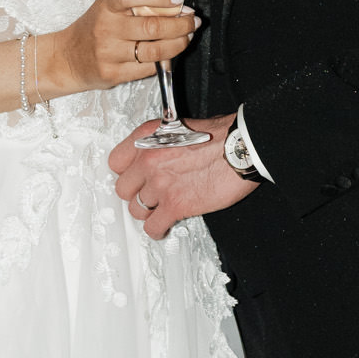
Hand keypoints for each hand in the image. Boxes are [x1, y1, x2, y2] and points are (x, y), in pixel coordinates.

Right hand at [47, 0, 196, 99]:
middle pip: (153, 26)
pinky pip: (148, 68)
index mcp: (106, 6)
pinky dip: (164, 61)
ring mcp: (109, 53)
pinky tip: (169, 54)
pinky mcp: (113, 73)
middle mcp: (106, 28)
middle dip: (181, 24)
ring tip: (187, 37)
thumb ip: (136, 6)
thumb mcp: (108, 9)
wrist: (67, 59)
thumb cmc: (93, 29)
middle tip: (192, 21)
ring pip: (155, 50)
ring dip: (178, 44)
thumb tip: (176, 7)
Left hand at [109, 114, 254, 237]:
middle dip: (137, 194)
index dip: (127, 173)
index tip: (135, 178)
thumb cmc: (221, 135)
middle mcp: (148, 160)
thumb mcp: (179, 128)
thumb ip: (159, 144)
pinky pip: (152, 227)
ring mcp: (160, 184)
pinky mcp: (175, 205)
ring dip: (149, 212)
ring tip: (162, 209)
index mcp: (146, 137)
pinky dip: (158, 230)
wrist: (242, 147)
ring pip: (137, 210)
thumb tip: (153, 158)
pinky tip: (164, 226)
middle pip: (123, 190)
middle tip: (150, 195)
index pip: (115, 162)